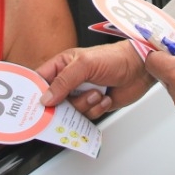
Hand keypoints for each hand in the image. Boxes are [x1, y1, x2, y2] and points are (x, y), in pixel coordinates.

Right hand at [38, 41, 153, 120]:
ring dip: (85, 106)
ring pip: (71, 112)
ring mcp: (81, 94)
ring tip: (97, 94)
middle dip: (64, 105)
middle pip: (53, 102)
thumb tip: (46, 98)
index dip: (35, 93)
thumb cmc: (114, 58)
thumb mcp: (85, 65)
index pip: (40, 80)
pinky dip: (97, 110)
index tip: (34, 105)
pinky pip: (86, 116)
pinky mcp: (93, 105)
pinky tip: (105, 98)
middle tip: (70, 105)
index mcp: (62, 66)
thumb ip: (64, 81)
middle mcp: (70, 81)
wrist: (140, 69)